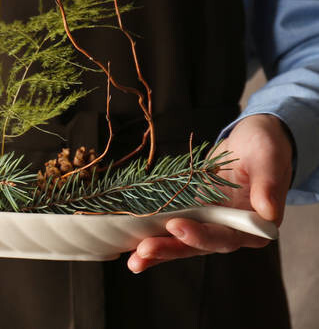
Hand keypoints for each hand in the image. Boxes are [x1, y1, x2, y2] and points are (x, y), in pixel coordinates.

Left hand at [127, 114, 293, 272]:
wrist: (252, 141)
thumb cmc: (266, 147)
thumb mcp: (269, 158)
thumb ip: (268, 185)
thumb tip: (268, 211)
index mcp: (254, 226)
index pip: (226, 237)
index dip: (201, 235)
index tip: (176, 226)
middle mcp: (231, 230)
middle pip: (198, 245)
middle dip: (170, 248)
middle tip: (143, 251)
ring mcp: (209, 222)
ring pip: (181, 240)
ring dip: (157, 249)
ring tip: (134, 259)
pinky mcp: (193, 212)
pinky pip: (170, 225)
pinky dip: (153, 233)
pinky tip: (132, 243)